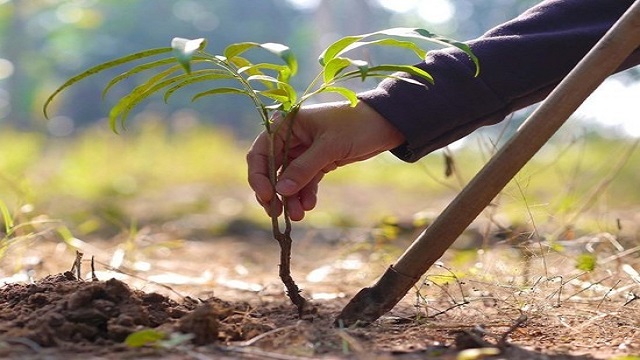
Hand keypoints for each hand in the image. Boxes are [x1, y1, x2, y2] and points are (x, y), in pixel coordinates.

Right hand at [247, 100, 404, 220]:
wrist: (387, 124)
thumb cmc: (356, 125)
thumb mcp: (329, 146)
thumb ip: (303, 168)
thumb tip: (280, 191)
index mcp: (288, 124)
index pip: (261, 151)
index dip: (259, 175)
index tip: (267, 196)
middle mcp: (292, 137)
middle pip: (271, 169)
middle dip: (274, 192)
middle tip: (276, 213)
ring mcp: (304, 151)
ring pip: (289, 179)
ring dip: (290, 198)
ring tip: (298, 215)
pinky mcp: (319, 161)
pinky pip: (305, 181)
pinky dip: (305, 194)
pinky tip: (309, 206)